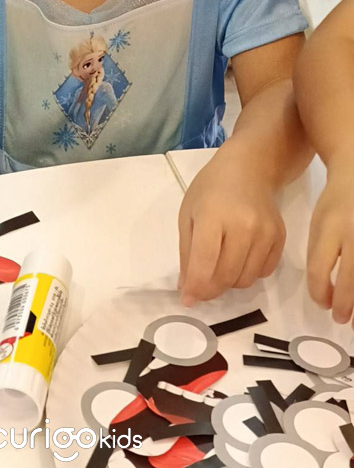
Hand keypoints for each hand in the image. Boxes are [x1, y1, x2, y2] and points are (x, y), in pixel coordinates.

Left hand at [178, 149, 285, 304]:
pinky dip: (248, 273)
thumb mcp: (188, 213)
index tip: (187, 299)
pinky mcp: (280, 238)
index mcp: (213, 216)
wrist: (249, 168)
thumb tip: (187, 288)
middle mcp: (242, 225)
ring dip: (229, 282)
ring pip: (246, 280)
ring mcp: (265, 232)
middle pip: (226, 277)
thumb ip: (187, 252)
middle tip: (201, 286)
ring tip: (220, 264)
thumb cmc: (212, 188)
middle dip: (210, 289)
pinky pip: (263, 272)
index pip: (204, 263)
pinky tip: (240, 255)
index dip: (195, 287)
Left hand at [307, 166, 353, 324]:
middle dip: (344, 304)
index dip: (319, 291)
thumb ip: (319, 257)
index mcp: (330, 227)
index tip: (322, 303)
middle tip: (341, 319)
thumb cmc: (336, 204)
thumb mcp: (319, 225)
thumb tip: (325, 296)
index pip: (320, 267)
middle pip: (350, 277)